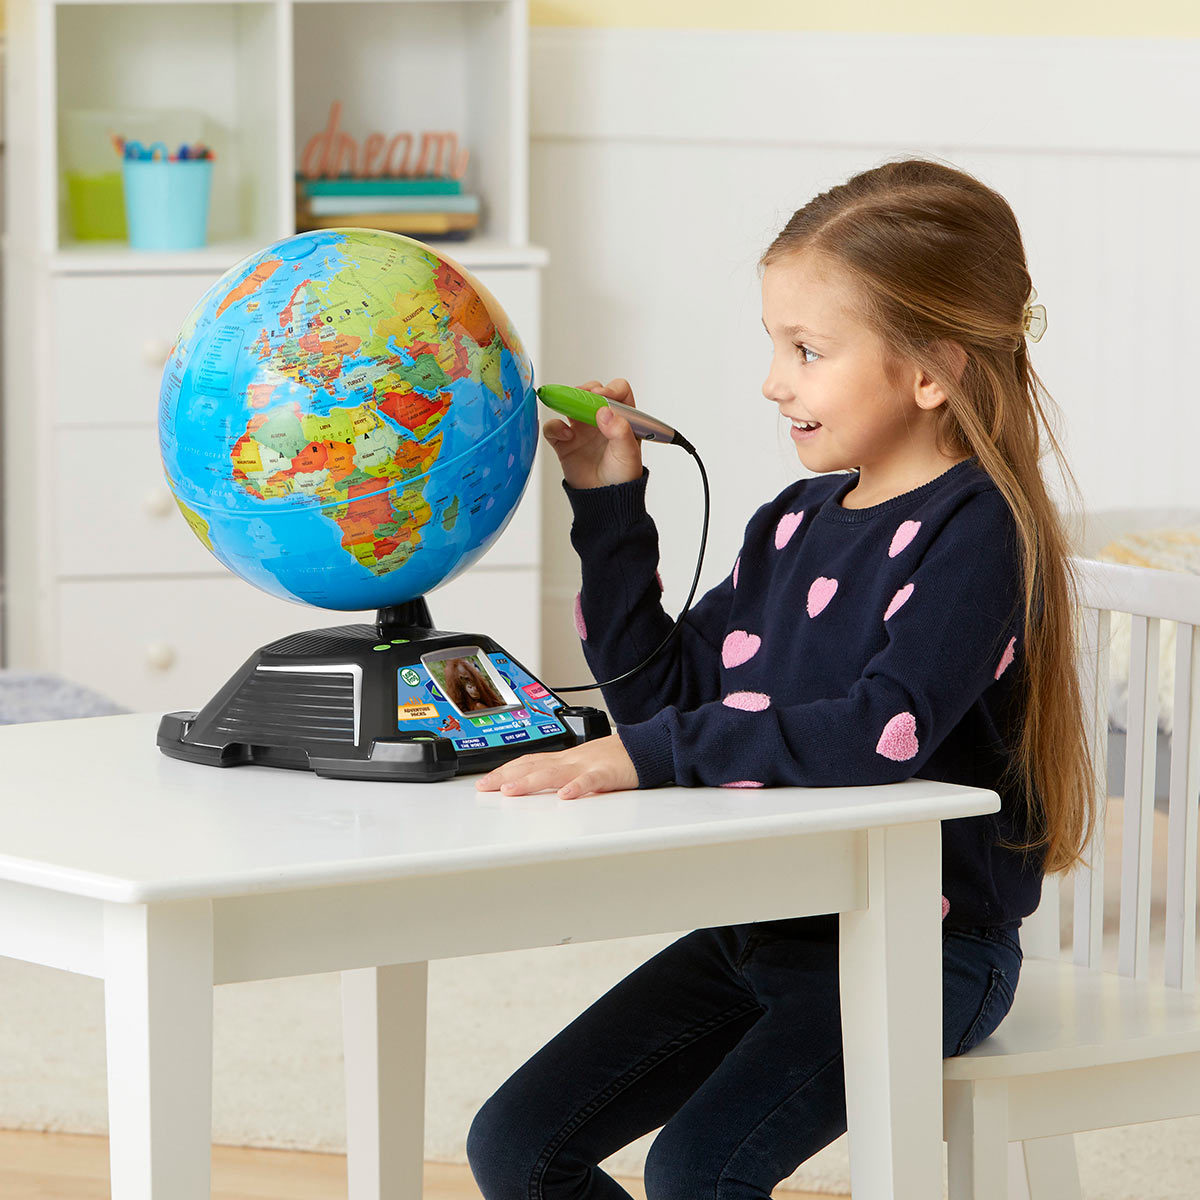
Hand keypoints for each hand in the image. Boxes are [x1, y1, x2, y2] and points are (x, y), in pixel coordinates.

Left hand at [474, 733, 638, 799]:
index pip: (528, 762)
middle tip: (484, 787)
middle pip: (533, 766)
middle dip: (506, 776)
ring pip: (555, 773)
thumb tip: (537, 786)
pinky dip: (577, 787)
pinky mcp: (608, 774)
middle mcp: (570, 760)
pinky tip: (565, 796)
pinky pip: (591, 781)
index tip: (484, 783)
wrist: (645, 748)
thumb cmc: (615, 759)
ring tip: (510, 790)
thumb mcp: (582, 765)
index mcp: (564, 759)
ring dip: (530, 781)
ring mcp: (588, 766)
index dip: (504, 771)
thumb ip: (561, 774)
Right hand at [542, 378, 643, 488]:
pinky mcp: (564, 442)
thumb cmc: (622, 477)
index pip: (618, 391)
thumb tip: (605, 411)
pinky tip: (565, 436)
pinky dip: (554, 427)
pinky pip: (553, 427)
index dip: (610, 389)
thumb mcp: (629, 454)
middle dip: (586, 391)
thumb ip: (621, 431)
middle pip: (591, 392)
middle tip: (583, 397)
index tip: (603, 395)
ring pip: (570, 403)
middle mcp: (601, 419)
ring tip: (569, 408)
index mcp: (622, 418)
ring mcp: (581, 429)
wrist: (605, 500)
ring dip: (566, 401)